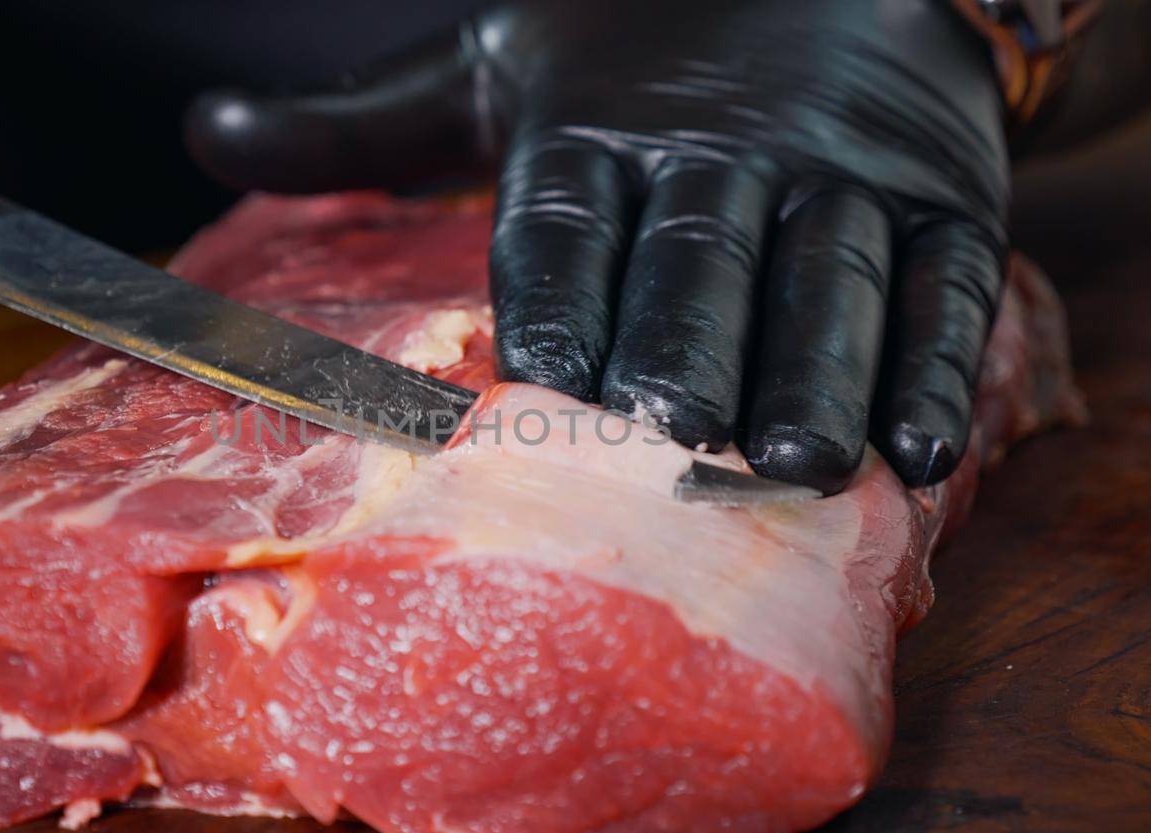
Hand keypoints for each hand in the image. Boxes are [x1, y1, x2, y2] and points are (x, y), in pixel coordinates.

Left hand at [184, 0, 1009, 493]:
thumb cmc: (631, 49)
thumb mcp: (486, 65)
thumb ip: (359, 125)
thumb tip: (204, 129)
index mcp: (597, 127)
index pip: (570, 218)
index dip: (561, 293)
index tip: (547, 376)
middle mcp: (723, 147)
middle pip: (702, 257)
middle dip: (694, 347)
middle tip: (685, 437)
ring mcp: (844, 171)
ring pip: (829, 277)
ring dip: (818, 375)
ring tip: (799, 465)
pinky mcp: (946, 194)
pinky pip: (946, 285)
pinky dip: (938, 366)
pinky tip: (920, 451)